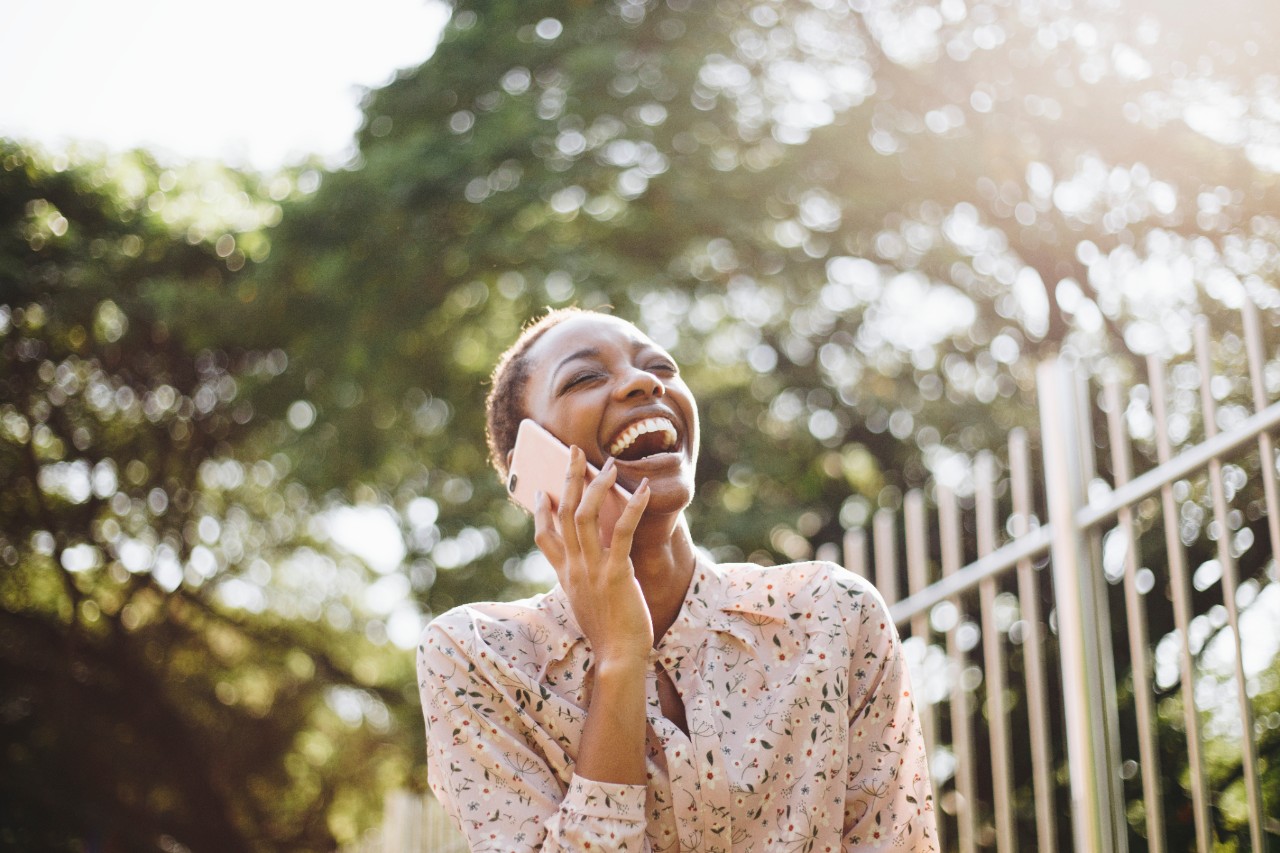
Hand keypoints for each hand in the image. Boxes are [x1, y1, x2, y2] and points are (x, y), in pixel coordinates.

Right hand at [534, 448, 652, 664]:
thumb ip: (587, 578)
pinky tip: (643, 489)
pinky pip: (620, 532)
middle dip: (567, 479)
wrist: (618, 658)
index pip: (545, 538)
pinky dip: (632, 507)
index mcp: (565, 576)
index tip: (542, 490)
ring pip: (585, 516)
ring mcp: (592, 570)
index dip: (542, 512)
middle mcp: (573, 568)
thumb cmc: (609, 633)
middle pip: (563, 514)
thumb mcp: (589, 602)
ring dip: (597, 486)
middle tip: (573, 452)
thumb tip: (597, 557)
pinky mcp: (615, 574)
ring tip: (609, 464)